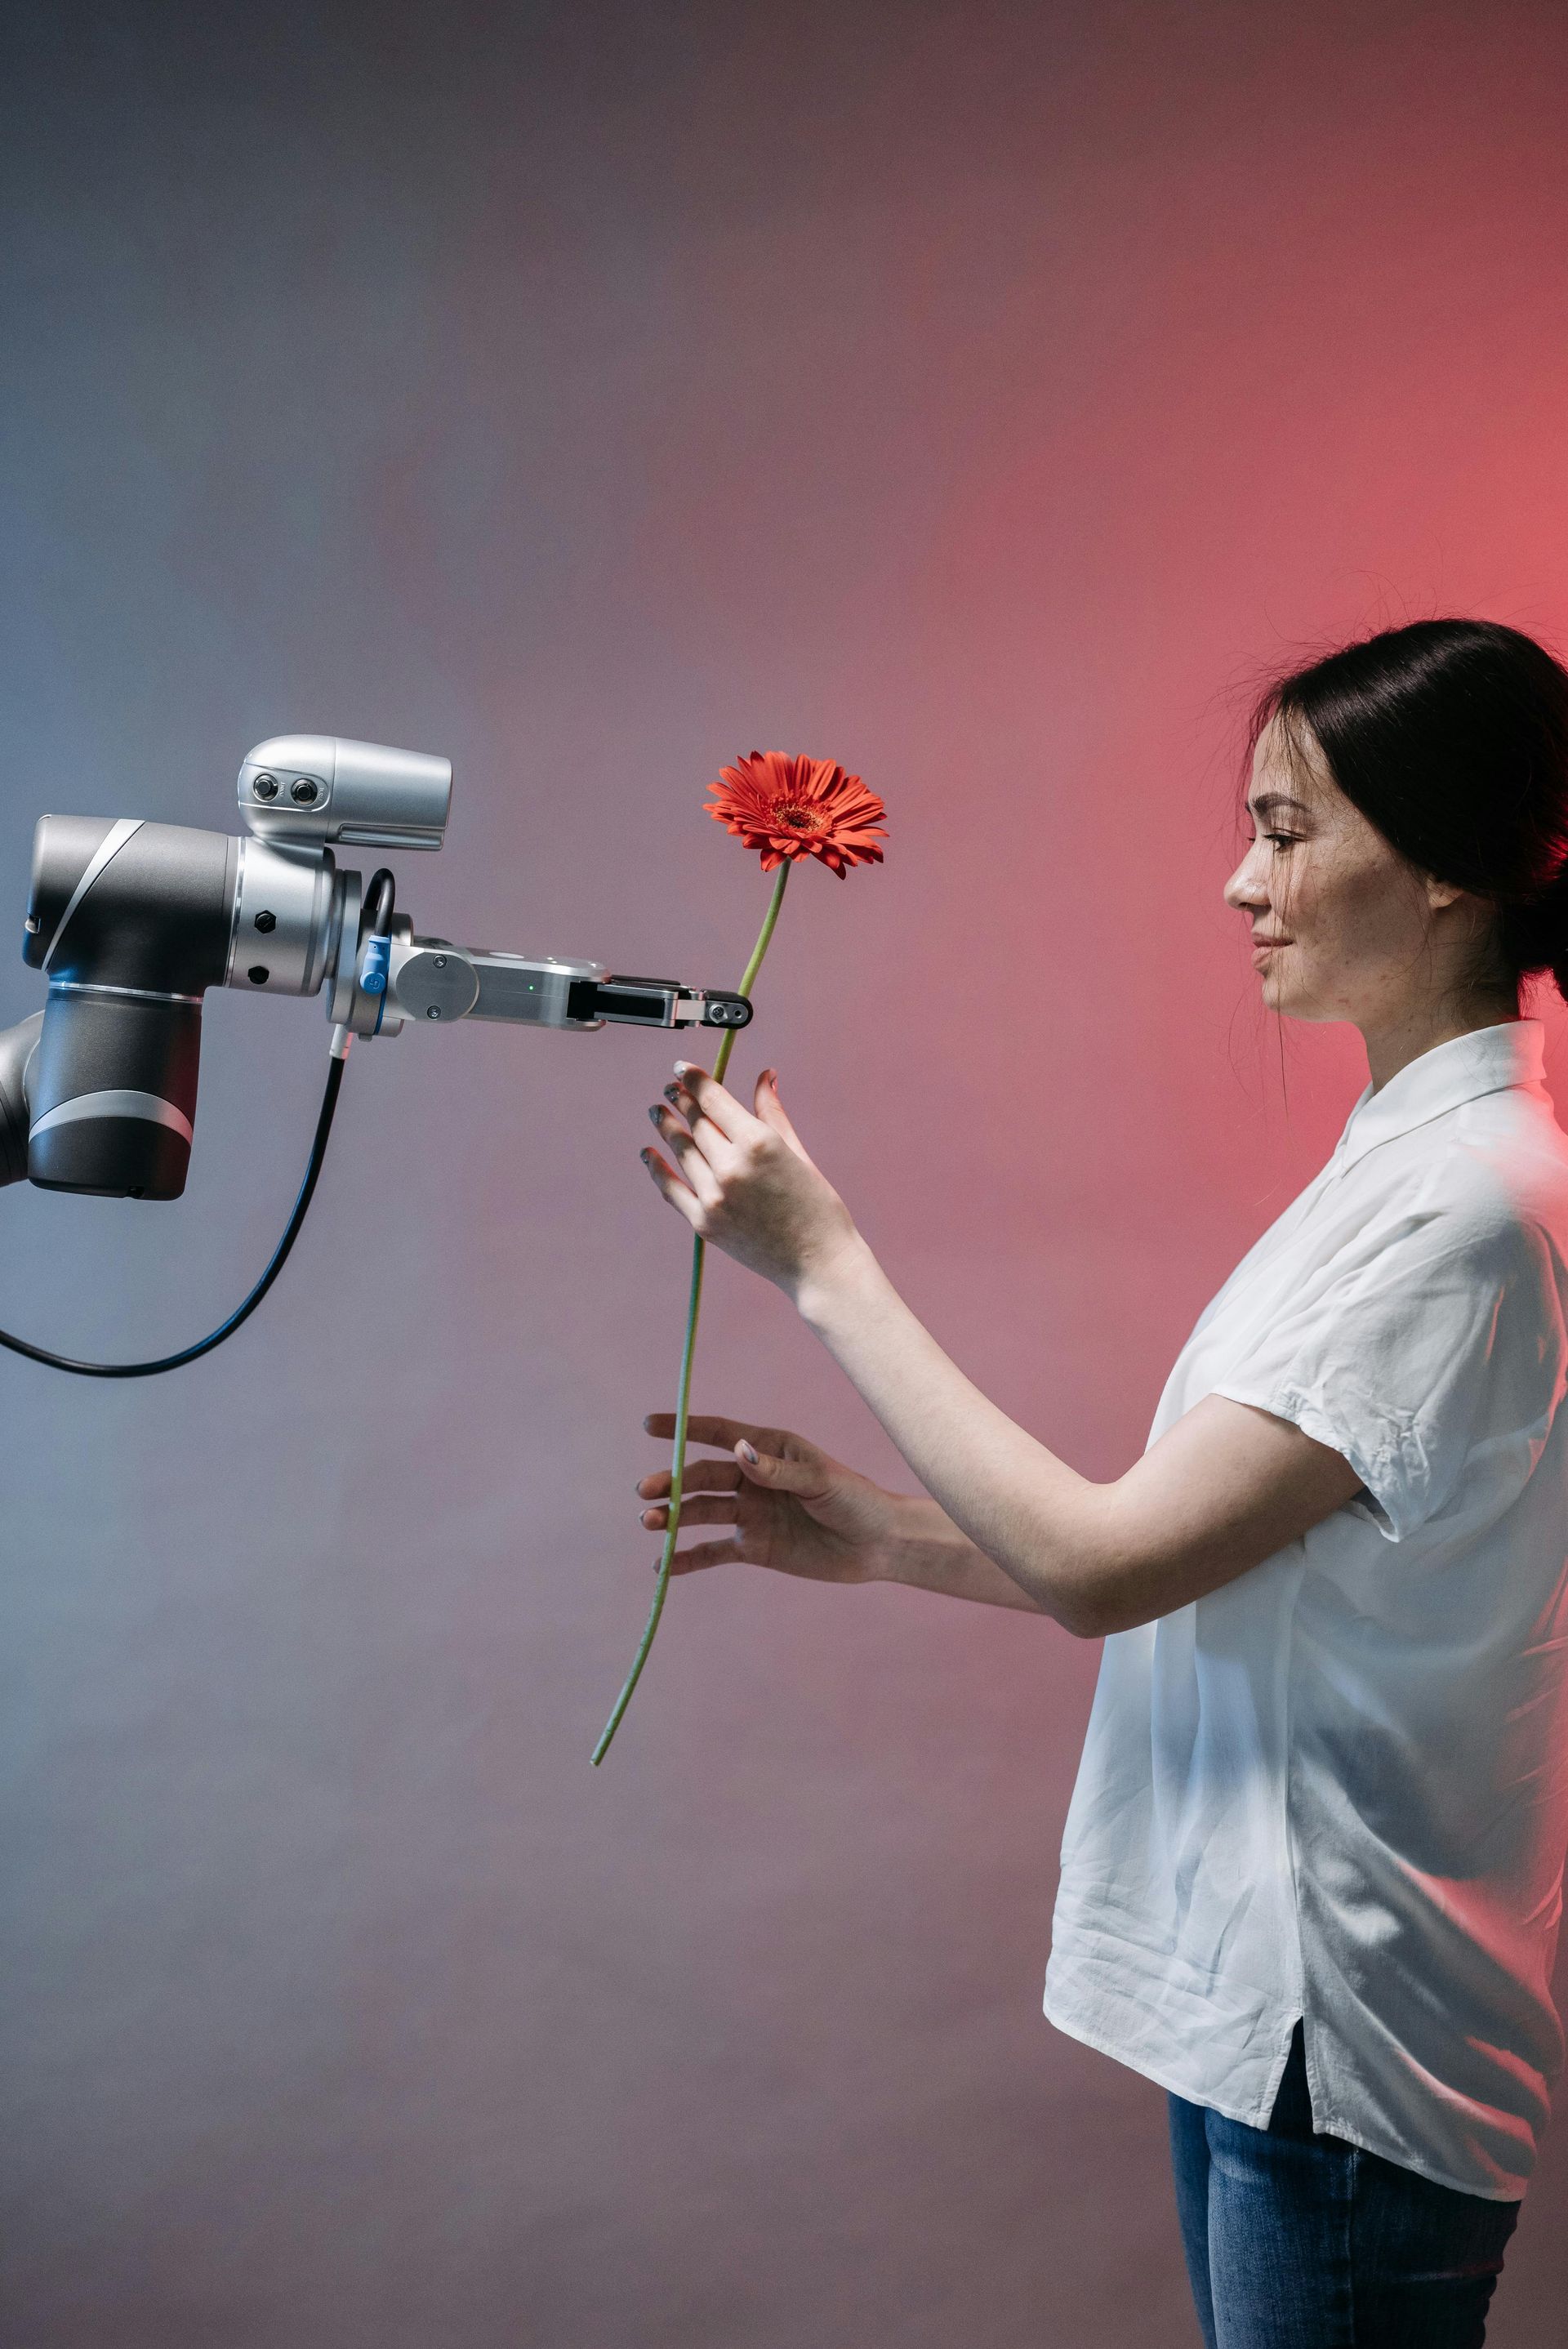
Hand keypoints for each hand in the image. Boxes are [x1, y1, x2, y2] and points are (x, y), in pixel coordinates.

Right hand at [637, 1413, 900, 1583]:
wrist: (878, 1545)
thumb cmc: (856, 1500)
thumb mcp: (821, 1481)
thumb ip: (778, 1470)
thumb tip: (739, 1450)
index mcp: (769, 1450)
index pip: (718, 1434)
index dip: (682, 1428)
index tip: (649, 1425)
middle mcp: (753, 1480)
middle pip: (702, 1478)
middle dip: (672, 1483)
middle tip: (645, 1491)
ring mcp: (751, 1515)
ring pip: (701, 1513)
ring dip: (673, 1518)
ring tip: (649, 1523)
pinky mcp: (754, 1548)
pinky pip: (713, 1553)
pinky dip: (687, 1560)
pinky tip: (662, 1566)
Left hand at [640, 1062, 860, 1298]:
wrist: (818, 1262)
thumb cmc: (817, 1206)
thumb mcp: (798, 1152)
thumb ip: (772, 1113)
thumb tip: (765, 1076)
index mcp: (758, 1143)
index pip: (713, 1099)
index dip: (693, 1079)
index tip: (681, 1068)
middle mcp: (731, 1166)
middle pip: (695, 1123)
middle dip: (681, 1101)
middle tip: (670, 1089)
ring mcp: (714, 1196)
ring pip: (681, 1151)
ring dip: (666, 1128)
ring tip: (657, 1113)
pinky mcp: (704, 1223)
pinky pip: (671, 1189)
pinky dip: (656, 1168)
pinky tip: (648, 1153)